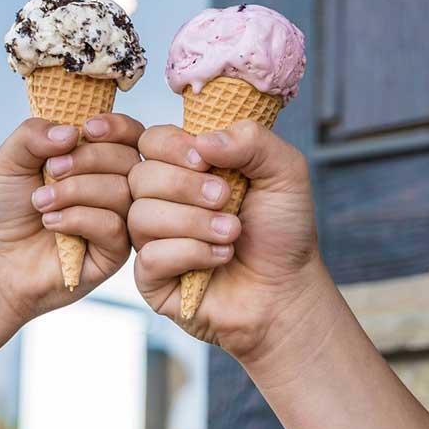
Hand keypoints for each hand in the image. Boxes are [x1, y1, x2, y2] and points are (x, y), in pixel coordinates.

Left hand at [0, 114, 142, 323]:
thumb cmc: (8, 209)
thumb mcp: (11, 159)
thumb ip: (34, 133)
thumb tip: (73, 132)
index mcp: (100, 161)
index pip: (131, 134)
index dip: (116, 127)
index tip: (87, 128)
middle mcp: (116, 188)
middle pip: (129, 159)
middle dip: (87, 159)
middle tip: (50, 171)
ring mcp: (119, 221)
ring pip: (120, 191)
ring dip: (75, 191)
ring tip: (41, 202)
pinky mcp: (114, 253)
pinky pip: (113, 225)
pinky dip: (77, 218)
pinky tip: (52, 223)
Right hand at [127, 120, 329, 361]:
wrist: (288, 289)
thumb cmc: (283, 231)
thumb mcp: (284, 172)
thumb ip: (251, 140)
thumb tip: (202, 141)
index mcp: (186, 169)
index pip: (151, 141)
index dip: (171, 146)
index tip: (205, 160)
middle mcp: (163, 201)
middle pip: (140, 176)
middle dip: (186, 186)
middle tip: (226, 198)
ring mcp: (153, 240)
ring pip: (141, 216)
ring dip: (194, 222)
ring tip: (231, 233)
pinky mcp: (152, 278)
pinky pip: (150, 256)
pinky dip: (191, 253)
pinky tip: (220, 258)